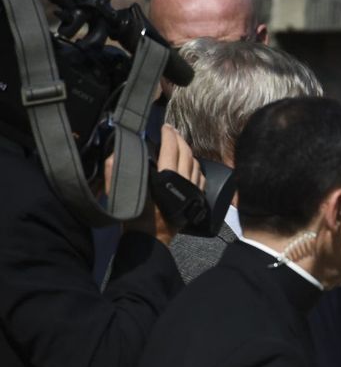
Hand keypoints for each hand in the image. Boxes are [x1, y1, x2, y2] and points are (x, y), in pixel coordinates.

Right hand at [121, 124, 204, 244]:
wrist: (150, 240)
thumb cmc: (134, 216)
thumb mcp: (120, 192)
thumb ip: (115, 170)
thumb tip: (115, 151)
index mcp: (165, 177)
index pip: (170, 148)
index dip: (168, 135)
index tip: (164, 126)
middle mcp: (183, 182)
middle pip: (186, 153)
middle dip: (179, 138)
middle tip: (172, 130)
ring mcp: (192, 190)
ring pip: (195, 164)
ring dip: (188, 151)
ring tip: (179, 144)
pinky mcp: (195, 199)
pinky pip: (200, 177)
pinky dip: (196, 166)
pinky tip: (190, 163)